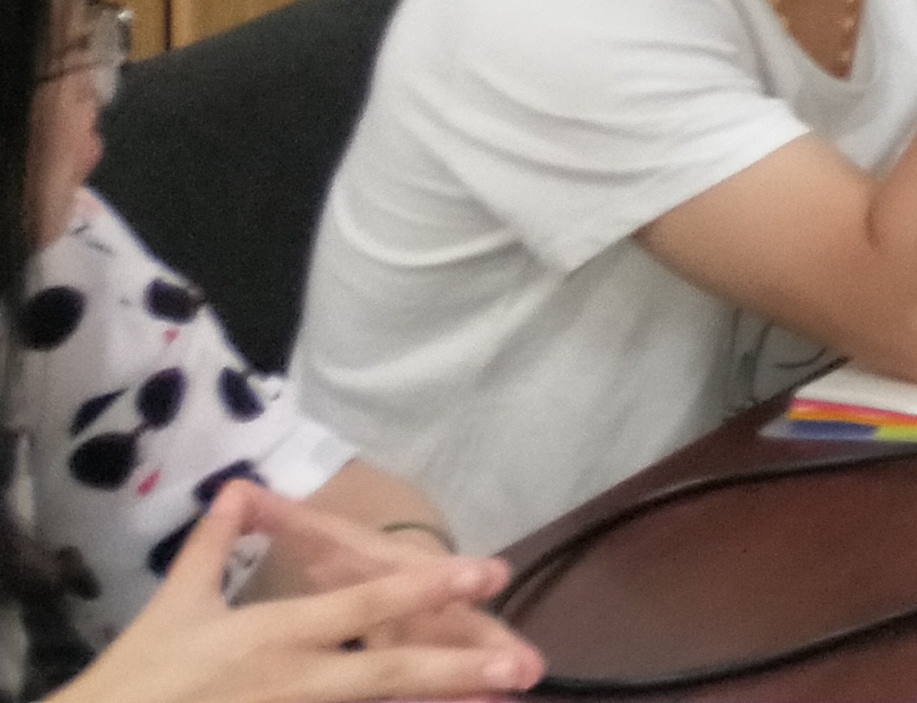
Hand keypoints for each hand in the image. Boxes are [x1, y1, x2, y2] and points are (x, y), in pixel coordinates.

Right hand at [58, 484, 541, 702]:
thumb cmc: (140, 672)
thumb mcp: (178, 604)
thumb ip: (215, 546)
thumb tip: (235, 490)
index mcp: (275, 634)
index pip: (365, 604)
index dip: (428, 586)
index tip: (489, 572)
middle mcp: (296, 680)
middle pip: (388, 672)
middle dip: (457, 669)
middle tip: (520, 669)